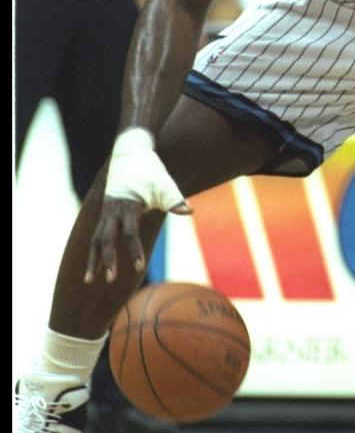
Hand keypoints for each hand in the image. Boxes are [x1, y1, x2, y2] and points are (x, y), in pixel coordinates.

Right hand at [83, 129, 191, 284]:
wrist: (130, 151)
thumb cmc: (150, 169)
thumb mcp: (164, 183)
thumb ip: (174, 199)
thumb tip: (189, 211)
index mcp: (128, 204)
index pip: (129, 232)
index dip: (134, 250)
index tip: (138, 267)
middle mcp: (112, 209)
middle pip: (105, 239)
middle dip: (107, 260)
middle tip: (111, 280)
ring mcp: (105, 212)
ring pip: (95, 239)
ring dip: (92, 260)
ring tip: (87, 281)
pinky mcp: (104, 214)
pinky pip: (96, 235)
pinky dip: (92, 251)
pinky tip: (91, 268)